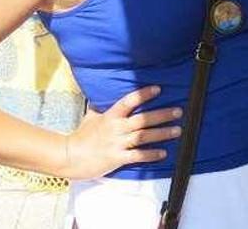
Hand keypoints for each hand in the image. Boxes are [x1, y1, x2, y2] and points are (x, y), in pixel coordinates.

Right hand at [60, 86, 181, 179]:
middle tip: (178, 111)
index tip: (158, 89)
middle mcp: (116, 128)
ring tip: (177, 130)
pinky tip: (163, 153)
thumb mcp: (90, 117)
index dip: (143, 94)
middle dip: (162, 115)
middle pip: (143, 119)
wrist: (68, 156)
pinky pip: (137, 156)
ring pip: (144, 136)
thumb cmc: (81, 136)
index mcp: (110, 116)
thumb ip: (101, 107)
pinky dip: (151, 154)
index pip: (128, 102)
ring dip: (162, 133)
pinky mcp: (117, 158)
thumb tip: (102, 95)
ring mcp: (117, 143)